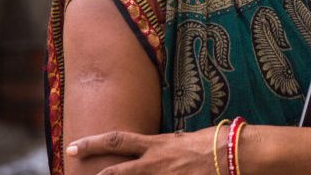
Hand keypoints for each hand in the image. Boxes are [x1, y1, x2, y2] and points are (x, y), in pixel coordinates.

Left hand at [66, 128, 217, 174]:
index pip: (117, 141)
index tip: (73, 147)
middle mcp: (156, 163)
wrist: (236, 153)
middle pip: (115, 171)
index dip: (92, 143)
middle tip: (74, 171)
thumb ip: (169, 145)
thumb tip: (161, 145)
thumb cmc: (217, 141)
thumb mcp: (186, 138)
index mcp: (158, 144)